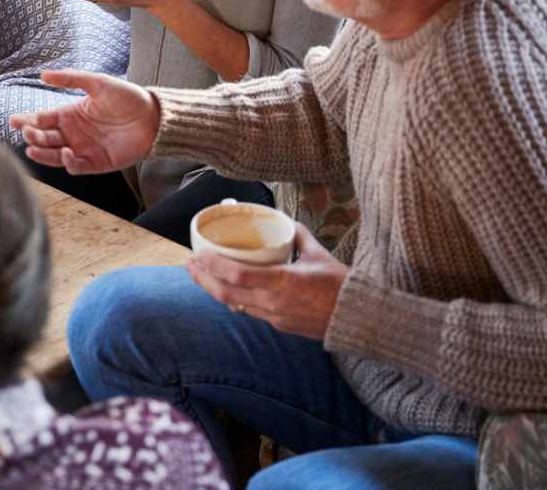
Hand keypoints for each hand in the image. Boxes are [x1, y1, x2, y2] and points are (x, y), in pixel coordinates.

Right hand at [9, 69, 159, 173]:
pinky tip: (66, 152)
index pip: (42, 119)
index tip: (13, 120)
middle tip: (26, 132)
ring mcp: (83, 149)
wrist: (153, 117)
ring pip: (55, 155)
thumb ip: (70, 78)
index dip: (27, 120)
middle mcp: (73, 133)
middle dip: (32, 136)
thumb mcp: (97, 83)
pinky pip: (77, 166)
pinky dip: (68, 162)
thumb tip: (43, 73)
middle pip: (45, 138)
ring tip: (32, 148)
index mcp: (70, 114)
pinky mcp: (96, 163)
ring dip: (43, 153)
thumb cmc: (126, 97)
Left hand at [186, 224, 350, 340]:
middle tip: (189, 265)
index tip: (198, 254)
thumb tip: (283, 220)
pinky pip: (250, 311)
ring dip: (215, 291)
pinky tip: (227, 289)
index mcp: (282, 282)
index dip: (213, 266)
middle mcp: (274, 303)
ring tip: (201, 275)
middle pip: (227, 295)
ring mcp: (275, 317)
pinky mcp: (280, 326)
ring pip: (236, 305)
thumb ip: (296, 234)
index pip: (237, 276)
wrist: (357, 317)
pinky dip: (235, 299)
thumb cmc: (339, 283)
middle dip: (204, 280)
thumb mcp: (316, 252)